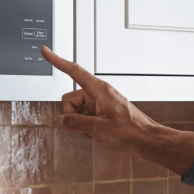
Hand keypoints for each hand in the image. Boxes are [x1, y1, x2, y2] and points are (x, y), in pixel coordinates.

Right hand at [40, 46, 193, 173]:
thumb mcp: (98, 129)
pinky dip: (87, 126)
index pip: (73, 70)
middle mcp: (98, 94)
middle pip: (70, 99)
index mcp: (98, 90)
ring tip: (97, 131)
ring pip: (77, 111)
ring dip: (81, 123)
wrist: (147, 141)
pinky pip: (85, 117)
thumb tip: (61, 121)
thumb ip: (75, 123)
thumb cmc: (131, 131)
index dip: (57, 60)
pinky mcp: (103, 113)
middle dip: (72, 114)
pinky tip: (98, 134)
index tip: (45, 52)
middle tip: (87, 126)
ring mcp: (101, 104)